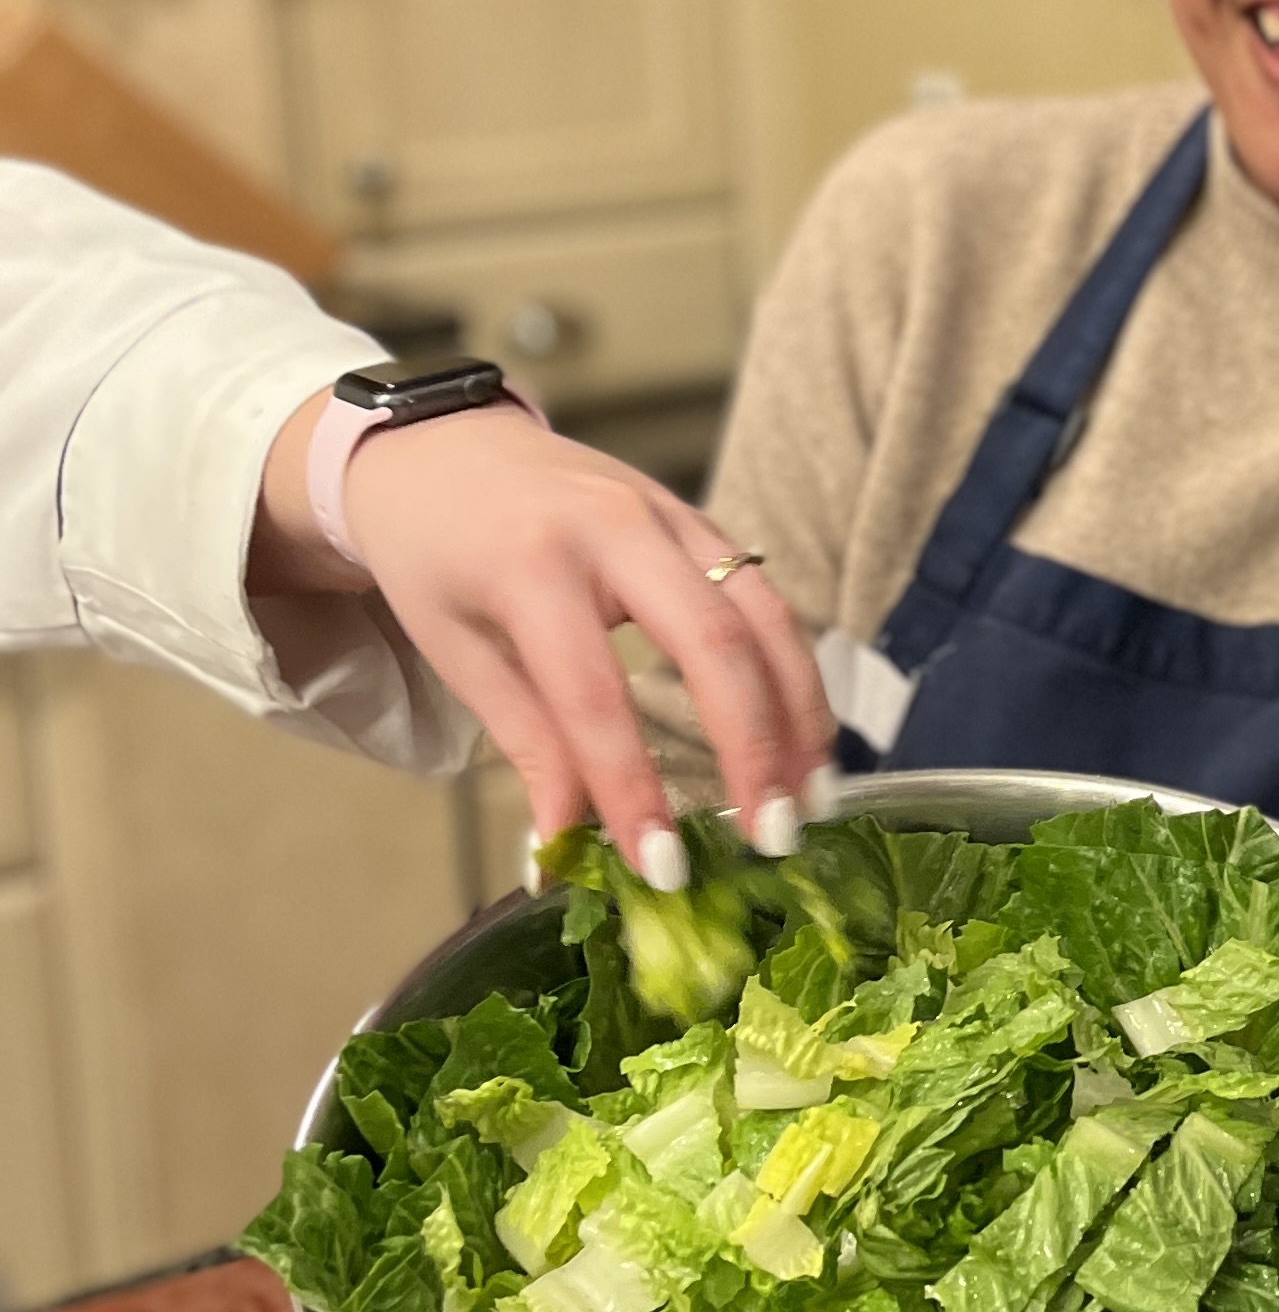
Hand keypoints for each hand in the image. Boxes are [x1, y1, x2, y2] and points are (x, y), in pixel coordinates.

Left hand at [251, 393, 829, 869]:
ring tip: (811, 792)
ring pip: (763, 612)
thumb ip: (527, 741)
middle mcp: (614, 529)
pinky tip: (801, 728)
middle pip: (715, 641)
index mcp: (533, 567)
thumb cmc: (434, 553)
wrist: (437, 443)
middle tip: (773, 834)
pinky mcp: (694, 515)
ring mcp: (666, 513)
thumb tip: (567, 848)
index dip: (634, 789)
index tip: (664, 868)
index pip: (596, 697)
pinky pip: (762, 592)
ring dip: (798, 708)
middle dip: (754, 746)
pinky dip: (789, 665)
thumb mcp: (457, 649)